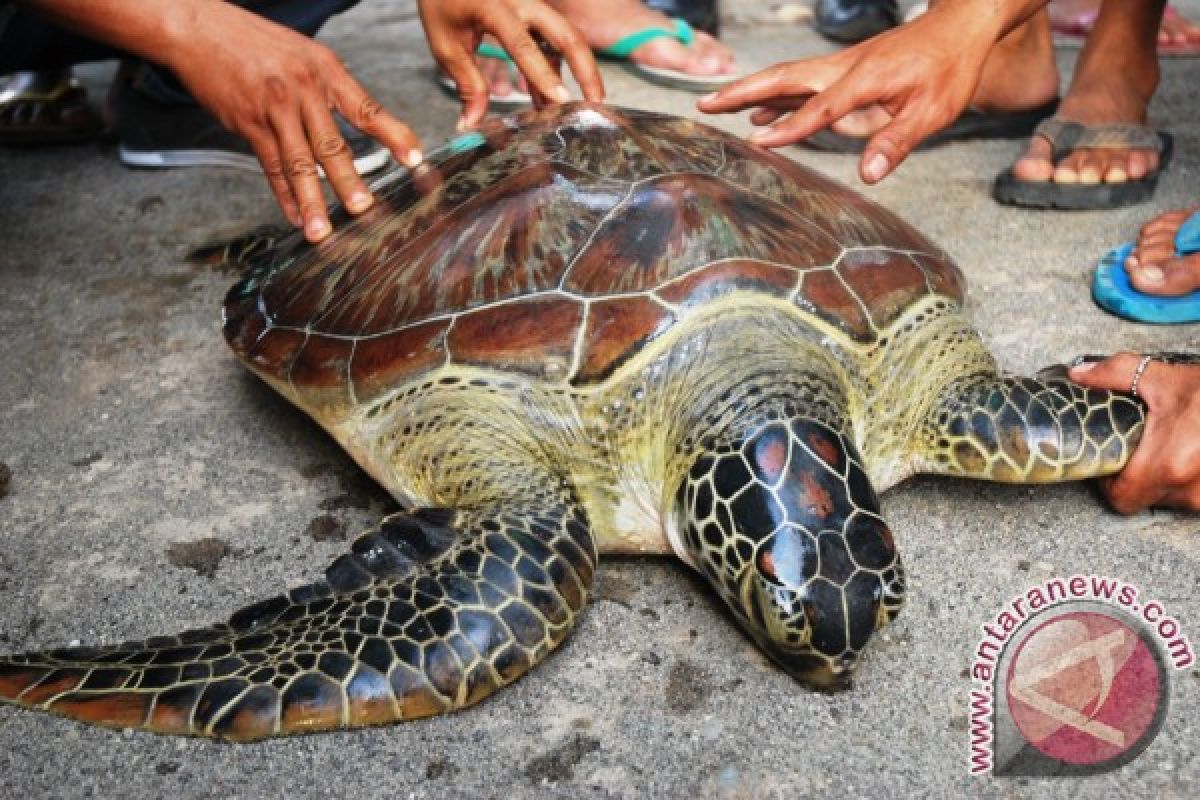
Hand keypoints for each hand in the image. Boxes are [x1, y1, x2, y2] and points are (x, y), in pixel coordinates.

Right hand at [160, 3, 422, 242]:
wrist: (199, 27)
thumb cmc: (253, 42)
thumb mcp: (304, 55)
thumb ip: (328, 90)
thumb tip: (356, 121)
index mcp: (325, 71)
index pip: (366, 109)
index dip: (394, 136)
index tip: (415, 159)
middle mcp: (303, 91)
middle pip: (332, 145)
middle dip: (349, 182)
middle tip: (365, 209)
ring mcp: (275, 109)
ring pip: (299, 163)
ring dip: (312, 202)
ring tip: (323, 231)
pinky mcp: (249, 124)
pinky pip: (271, 166)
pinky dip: (283, 195)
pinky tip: (295, 216)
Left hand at [418, 0, 603, 131]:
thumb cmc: (443, 4)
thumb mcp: (446, 46)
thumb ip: (467, 85)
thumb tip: (471, 125)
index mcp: (495, 7)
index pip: (523, 44)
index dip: (543, 74)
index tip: (560, 100)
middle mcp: (522, 2)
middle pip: (567, 34)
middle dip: (587, 71)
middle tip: (596, 105)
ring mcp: (533, 4)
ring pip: (568, 36)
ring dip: (579, 71)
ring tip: (580, 107)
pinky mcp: (536, 11)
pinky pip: (555, 39)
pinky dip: (556, 67)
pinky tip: (548, 96)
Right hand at [697, 2, 1007, 182]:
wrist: (959, 26)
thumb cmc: (950, 69)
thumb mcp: (934, 111)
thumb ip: (898, 141)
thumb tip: (869, 174)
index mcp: (866, 78)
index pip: (820, 107)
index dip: (790, 127)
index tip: (758, 143)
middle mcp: (844, 67)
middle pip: (784, 78)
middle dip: (743, 92)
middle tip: (705, 104)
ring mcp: (840, 65)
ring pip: (785, 76)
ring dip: (749, 91)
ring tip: (715, 107)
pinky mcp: (843, 68)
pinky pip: (799, 81)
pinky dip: (773, 95)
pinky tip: (760, 114)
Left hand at [1070, 353, 1199, 513]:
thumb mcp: (1161, 378)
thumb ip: (1114, 374)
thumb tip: (1077, 375)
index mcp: (1166, 466)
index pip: (1120, 499)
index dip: (1110, 483)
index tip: (1113, 463)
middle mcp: (1190, 489)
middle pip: (1146, 498)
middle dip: (1139, 476)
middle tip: (1143, 447)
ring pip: (1173, 499)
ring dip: (1168, 478)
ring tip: (1174, 446)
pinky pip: (1196, 494)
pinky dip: (1191, 479)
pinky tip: (1193, 454)